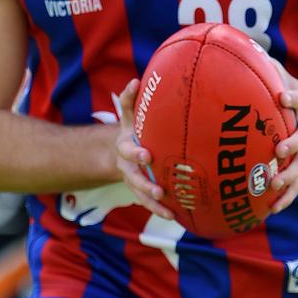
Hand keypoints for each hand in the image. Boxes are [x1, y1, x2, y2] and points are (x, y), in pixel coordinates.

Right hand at [115, 78, 173, 219]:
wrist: (122, 149)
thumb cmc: (133, 128)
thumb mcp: (130, 114)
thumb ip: (130, 98)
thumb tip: (136, 80)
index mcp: (124, 145)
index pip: (128, 150)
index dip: (136, 153)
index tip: (147, 155)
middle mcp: (127, 166)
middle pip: (133, 177)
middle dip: (145, 183)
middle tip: (158, 189)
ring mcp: (134, 181)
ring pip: (141, 194)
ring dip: (153, 202)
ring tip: (167, 206)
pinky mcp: (142, 192)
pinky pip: (150, 203)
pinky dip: (160, 210)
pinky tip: (175, 216)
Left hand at [269, 61, 297, 213]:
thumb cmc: (290, 89)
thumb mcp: (282, 74)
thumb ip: (264, 66)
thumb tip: (236, 47)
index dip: (293, 98)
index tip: (281, 96)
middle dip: (294, 145)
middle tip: (279, 151)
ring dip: (290, 177)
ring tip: (274, 185)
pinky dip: (286, 197)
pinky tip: (271, 209)